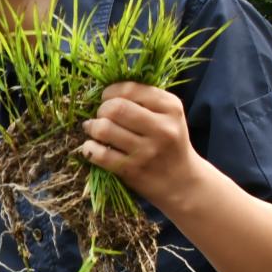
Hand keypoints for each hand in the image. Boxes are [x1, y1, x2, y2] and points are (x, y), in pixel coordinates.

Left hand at [77, 81, 203, 216]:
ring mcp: (147, 151)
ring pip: (104, 129)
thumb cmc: (169, 142)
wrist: (182, 181)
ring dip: (93, 127)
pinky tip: (93, 147)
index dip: (110, 92)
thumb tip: (106, 91)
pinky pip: (99, 154)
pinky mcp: (133, 170)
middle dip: (101, 109)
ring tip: (94, 130)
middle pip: (115, 108)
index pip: (130, 89)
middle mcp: (161, 128)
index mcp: (170, 107)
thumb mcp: (168, 115)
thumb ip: (144, 99)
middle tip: (102, 116)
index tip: (107, 98)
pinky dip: (89, 148)